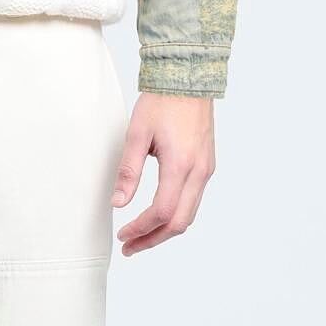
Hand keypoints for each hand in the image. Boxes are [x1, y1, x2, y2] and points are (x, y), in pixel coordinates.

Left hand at [112, 93, 215, 255]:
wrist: (188, 77)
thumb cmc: (162, 101)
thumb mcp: (137, 134)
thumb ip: (128, 171)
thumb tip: (118, 203)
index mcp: (181, 165)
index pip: (162, 212)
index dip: (141, 229)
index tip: (123, 235)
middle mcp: (199, 171)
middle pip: (180, 222)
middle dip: (153, 239)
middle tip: (130, 247)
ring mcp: (206, 169)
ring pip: (189, 214)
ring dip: (164, 230)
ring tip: (140, 237)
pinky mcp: (206, 165)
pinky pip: (194, 201)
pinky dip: (176, 215)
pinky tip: (158, 216)